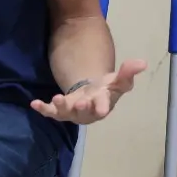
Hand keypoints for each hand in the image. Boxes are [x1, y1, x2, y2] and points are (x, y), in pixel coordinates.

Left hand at [31, 60, 147, 123]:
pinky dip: (42, 108)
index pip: (104, 106)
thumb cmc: (106, 89)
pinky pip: (49, 111)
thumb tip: (142, 62)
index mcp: (102, 104)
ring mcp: (71, 112)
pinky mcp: (58, 110)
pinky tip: (34, 103)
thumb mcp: (118, 79)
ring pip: (65, 113)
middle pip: (84, 113)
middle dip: (82, 108)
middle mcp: (86, 111)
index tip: (102, 110)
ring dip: (61, 107)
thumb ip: (128, 72)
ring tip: (56, 98)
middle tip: (80, 103)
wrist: (92, 95)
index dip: (102, 107)